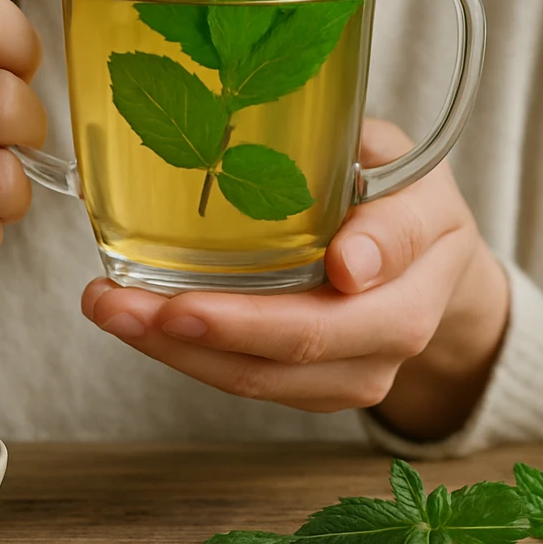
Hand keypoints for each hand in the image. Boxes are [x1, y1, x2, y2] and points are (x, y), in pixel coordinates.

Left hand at [82, 120, 510, 440]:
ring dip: (181, 351)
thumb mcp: (392, 153)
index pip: (396, 255)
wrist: (430, 265)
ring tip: (112, 310)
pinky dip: (190, 358)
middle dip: (219, 327)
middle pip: (310, 339)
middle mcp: (402, 326)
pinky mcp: (320, 390)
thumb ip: (363, 159)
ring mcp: (361, 369)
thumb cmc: (398, 192)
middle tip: (138, 301)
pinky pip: (251, 384)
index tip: (337, 262)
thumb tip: (328, 216)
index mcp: (430, 249)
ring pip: (267, 377)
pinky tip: (140, 325)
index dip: (365, 257)